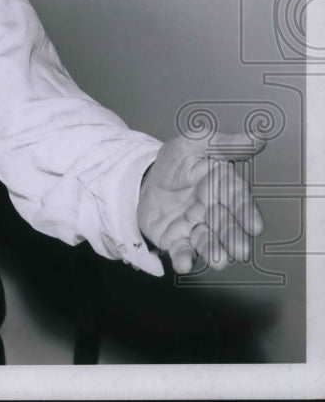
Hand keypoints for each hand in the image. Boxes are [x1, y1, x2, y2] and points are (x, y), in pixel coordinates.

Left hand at [138, 133, 265, 274]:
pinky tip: (185, 263)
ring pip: (208, 241)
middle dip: (233, 238)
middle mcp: (212, 210)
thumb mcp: (195, 142)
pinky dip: (184, 258)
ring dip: (214, 251)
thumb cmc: (176, 161)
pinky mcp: (176, 239)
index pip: (236, 199)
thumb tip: (258, 138)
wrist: (144, 177)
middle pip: (225, 224)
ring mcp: (195, 226)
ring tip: (219, 261)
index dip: (245, 212)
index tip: (254, 226)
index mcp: (221, 186)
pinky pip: (181, 250)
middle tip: (240, 251)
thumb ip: (225, 143)